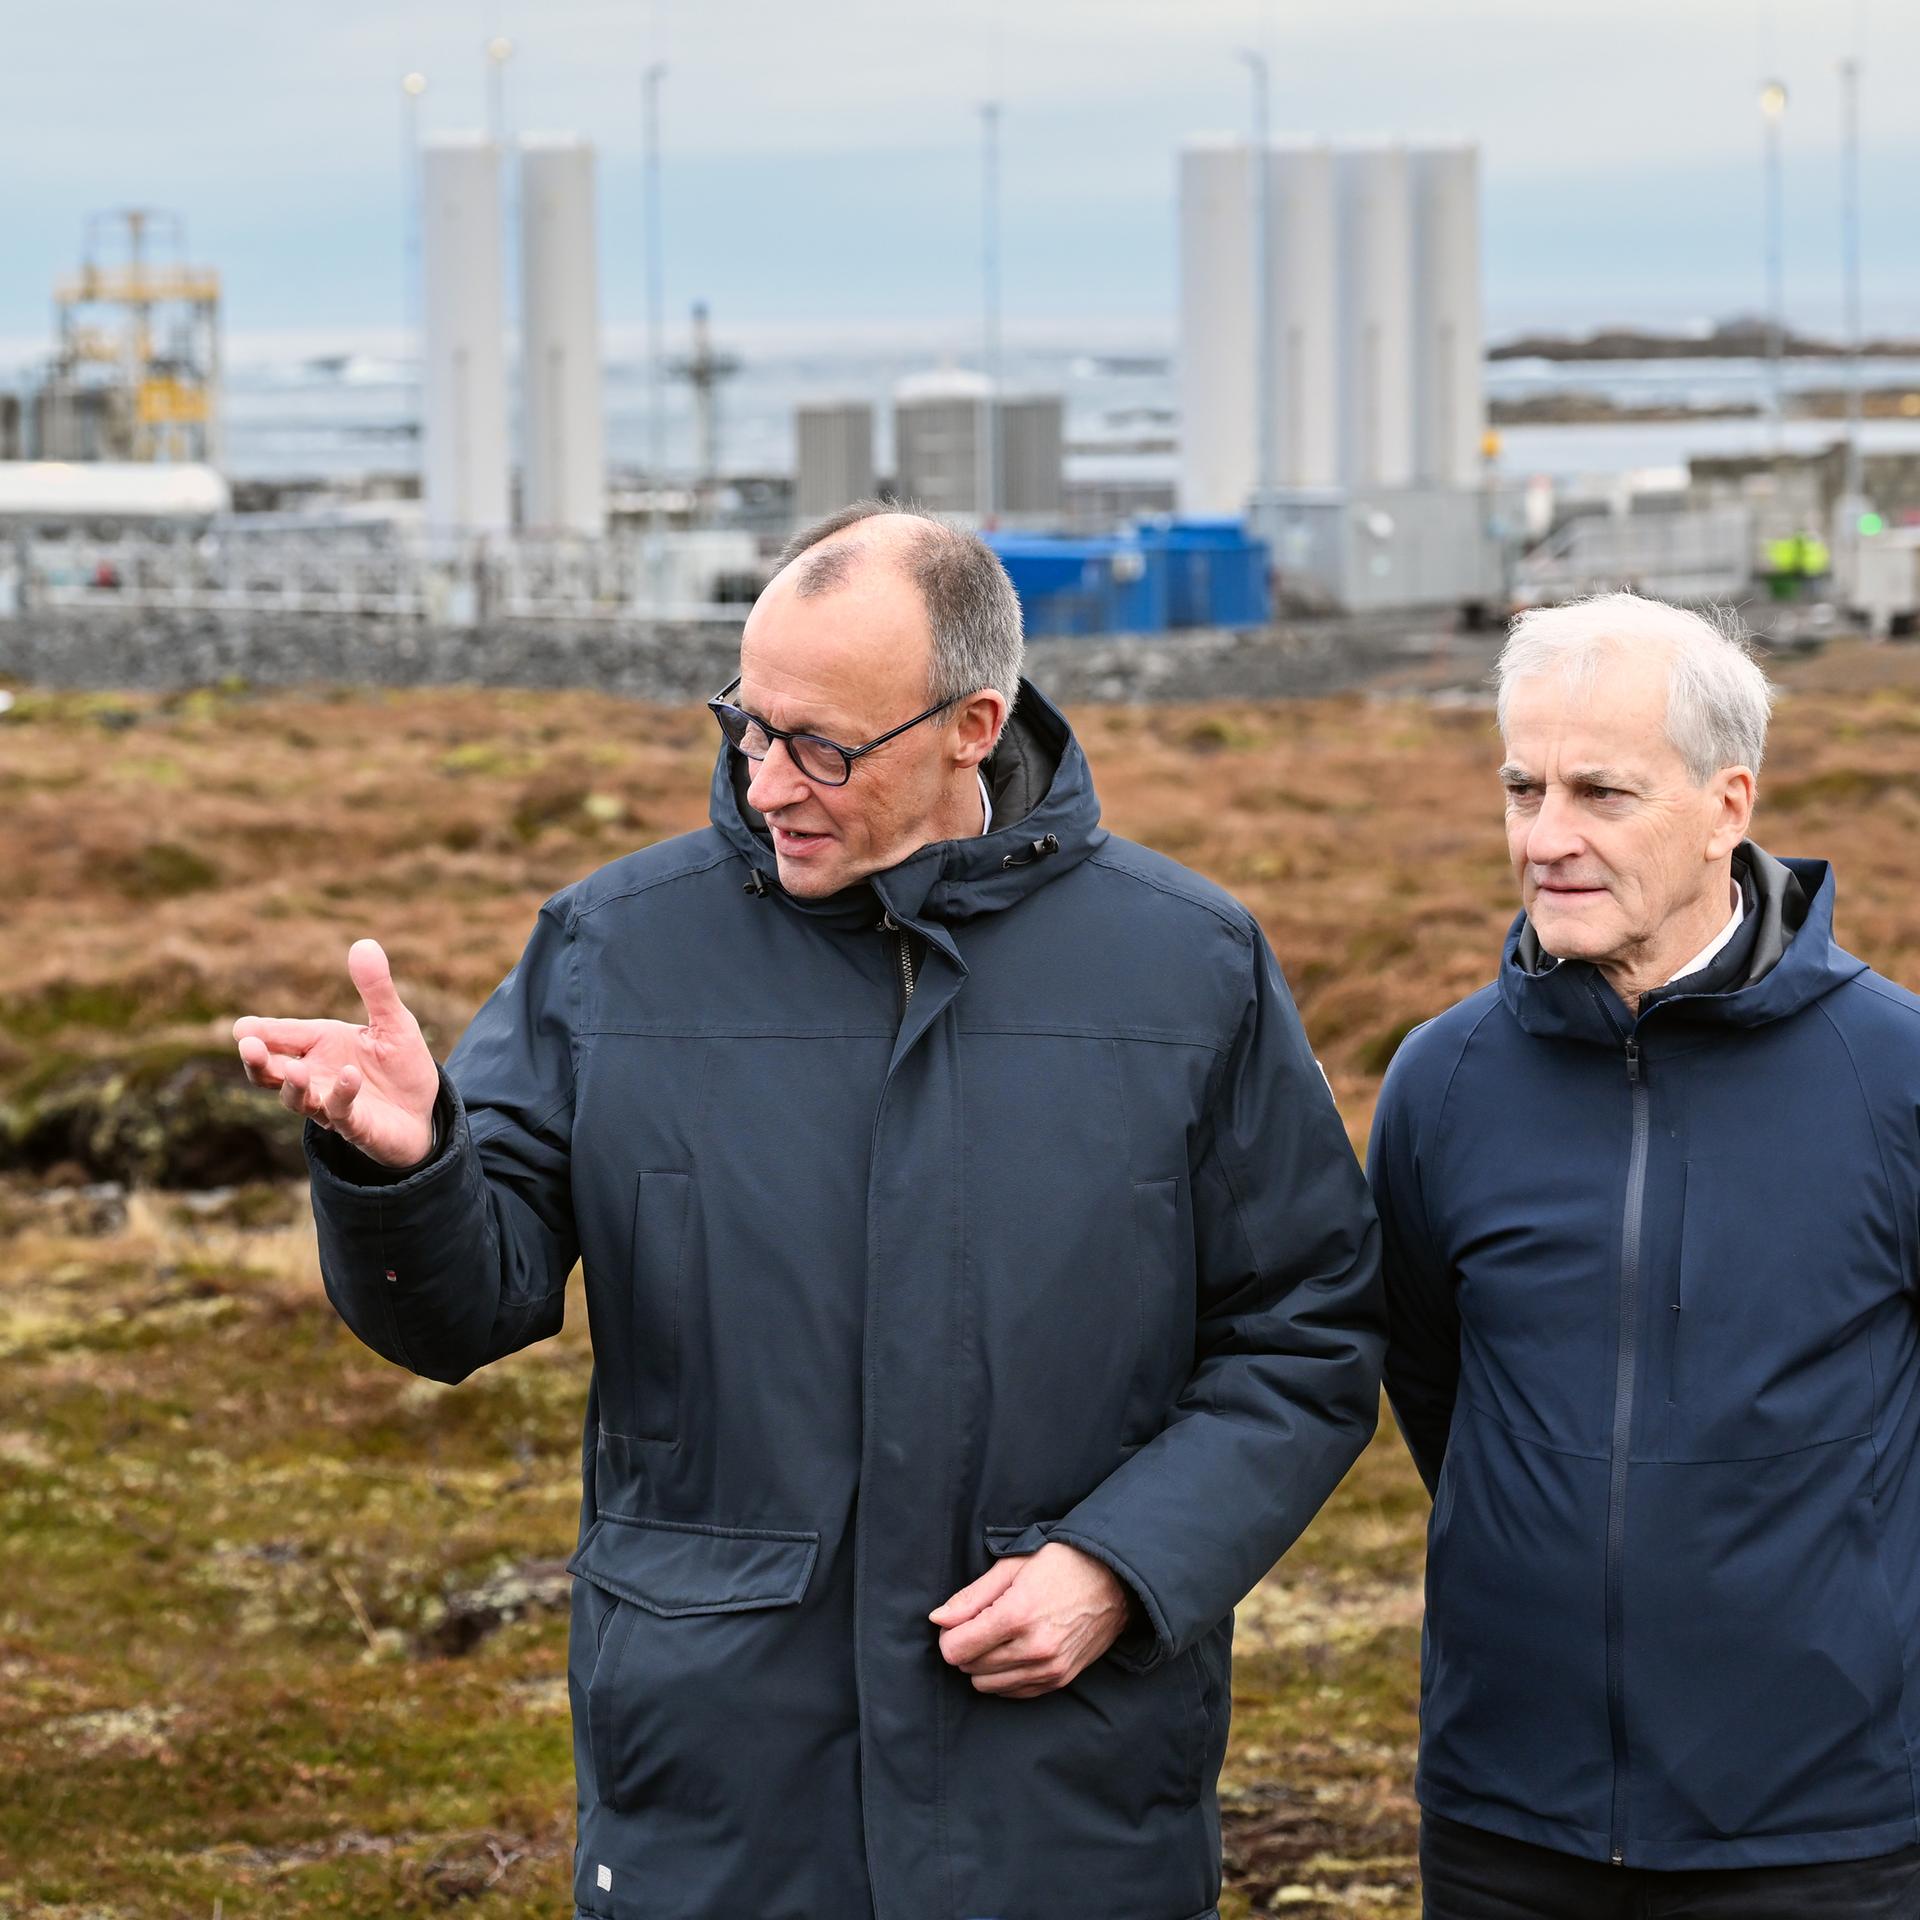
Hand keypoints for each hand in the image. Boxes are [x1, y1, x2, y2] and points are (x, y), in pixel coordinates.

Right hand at [232, 939, 439, 1168]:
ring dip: (293, 1085)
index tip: (242, 1028)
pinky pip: (341, 1112)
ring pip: (296, 1099)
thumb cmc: (400, 1065)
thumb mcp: (393, 1022)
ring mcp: (330, 1104)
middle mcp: (315, 1076)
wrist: (424, 1111)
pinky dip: (341, 1095)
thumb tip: (364, 943)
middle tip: (248, 1046)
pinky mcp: (355, 1126)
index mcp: (319, 1045)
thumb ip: (376, 988)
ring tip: (294, 1069)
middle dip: (257, 1061)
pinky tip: (349, 1076)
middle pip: (270, 1073)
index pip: (280, 1036)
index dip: (259, 1033)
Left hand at [929, 1542, 1130, 1697]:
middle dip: (966, 1647)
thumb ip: (971, 1597)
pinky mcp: (1060, 1680)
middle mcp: (1033, 1648)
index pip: (957, 1649)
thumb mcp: (1012, 1567)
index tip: (958, 1621)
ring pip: (988, 1685)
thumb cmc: (1061, 1565)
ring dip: (984, 1665)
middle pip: (970, 1669)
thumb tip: (938, 1620)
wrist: (1114, 1581)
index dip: (949, 1635)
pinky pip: (1014, 1693)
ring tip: (999, 1636)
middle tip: (980, 1623)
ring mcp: (1049, 1669)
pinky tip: (1014, 1651)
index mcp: (1017, 1615)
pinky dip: (1005, 1677)